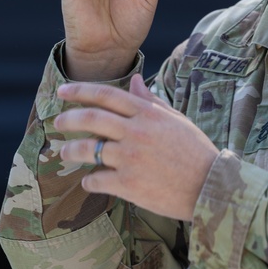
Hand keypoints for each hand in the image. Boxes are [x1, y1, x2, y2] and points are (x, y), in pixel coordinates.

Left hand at [55, 74, 219, 220]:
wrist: (210, 187)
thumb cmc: (195, 151)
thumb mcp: (176, 120)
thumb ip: (151, 101)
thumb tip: (135, 80)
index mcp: (147, 114)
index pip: (107, 95)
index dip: (80, 90)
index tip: (62, 90)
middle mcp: (136, 132)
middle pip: (91, 118)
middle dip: (68, 119)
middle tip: (57, 122)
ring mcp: (130, 159)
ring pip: (88, 149)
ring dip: (70, 151)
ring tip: (64, 154)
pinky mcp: (128, 185)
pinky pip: (97, 180)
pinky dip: (89, 181)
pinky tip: (90, 182)